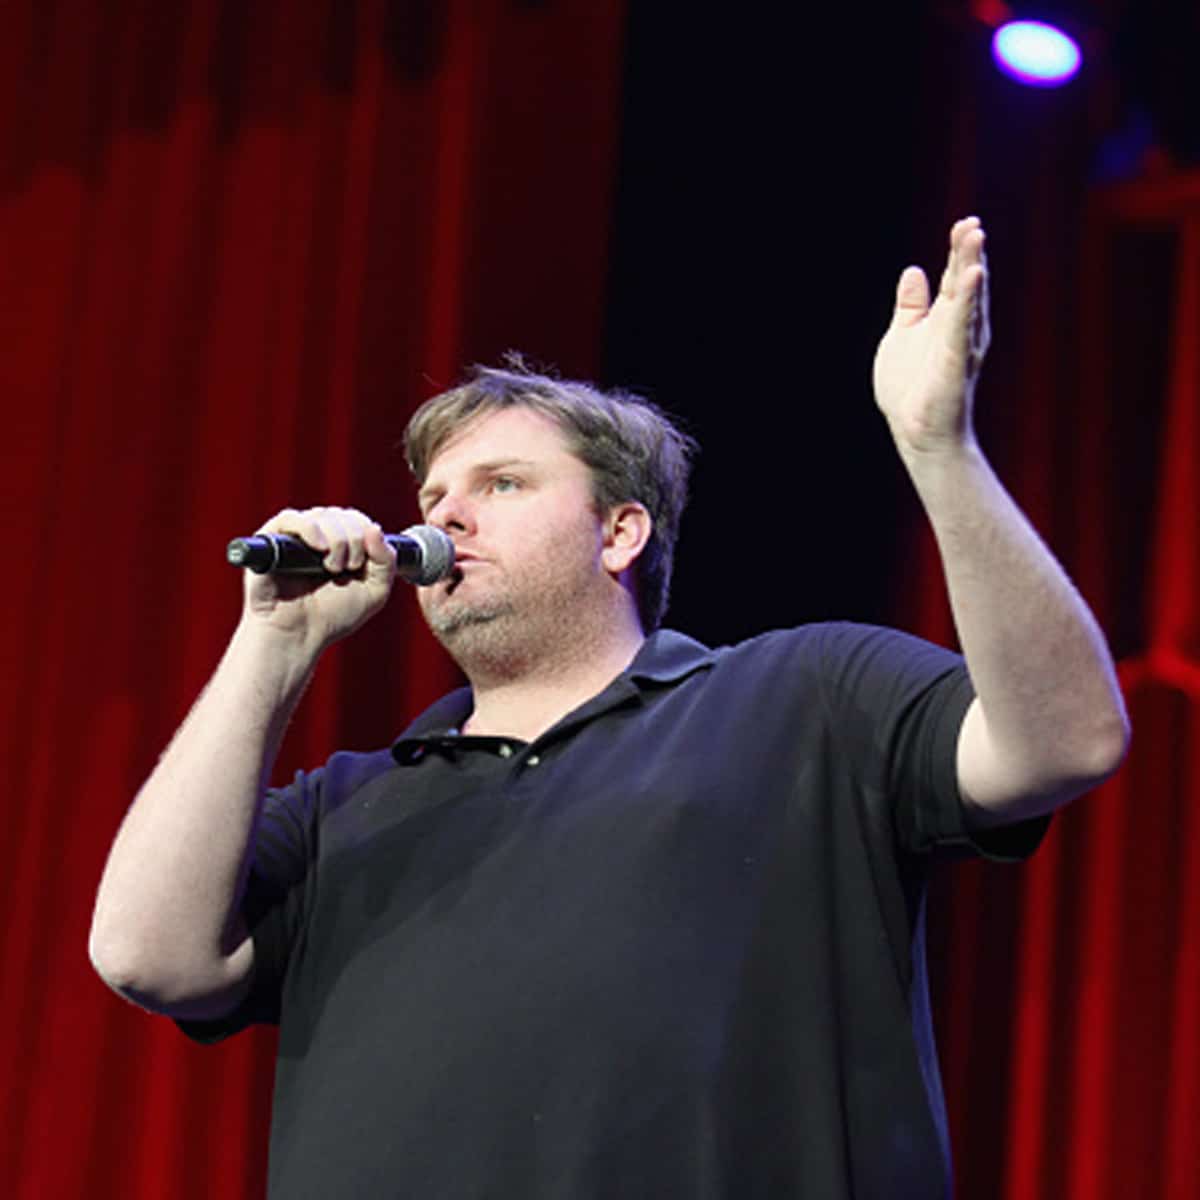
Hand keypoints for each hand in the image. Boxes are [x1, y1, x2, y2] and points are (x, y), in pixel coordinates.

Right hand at [241, 506, 396, 650]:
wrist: (297, 636)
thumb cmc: (332, 617)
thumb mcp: (374, 592)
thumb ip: (387, 561)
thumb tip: (375, 528)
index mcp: (339, 544)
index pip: (356, 519)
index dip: (366, 532)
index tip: (364, 562)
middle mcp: (317, 536)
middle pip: (342, 515)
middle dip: (354, 539)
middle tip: (348, 568)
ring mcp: (294, 537)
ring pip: (322, 514)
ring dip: (337, 539)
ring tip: (333, 567)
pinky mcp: (270, 541)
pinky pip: (290, 517)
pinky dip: (310, 528)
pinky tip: (319, 547)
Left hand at [872, 216, 990, 457]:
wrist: (916, 431)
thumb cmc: (912, 388)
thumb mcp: (904, 336)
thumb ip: (911, 305)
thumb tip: (913, 271)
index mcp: (947, 320)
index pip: (956, 278)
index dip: (959, 251)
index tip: (965, 223)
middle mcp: (960, 328)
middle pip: (966, 282)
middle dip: (968, 252)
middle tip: (972, 224)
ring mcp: (961, 343)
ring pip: (968, 299)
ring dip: (972, 266)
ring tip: (975, 236)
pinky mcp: (956, 360)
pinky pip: (963, 325)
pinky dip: (969, 300)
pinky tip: (973, 276)